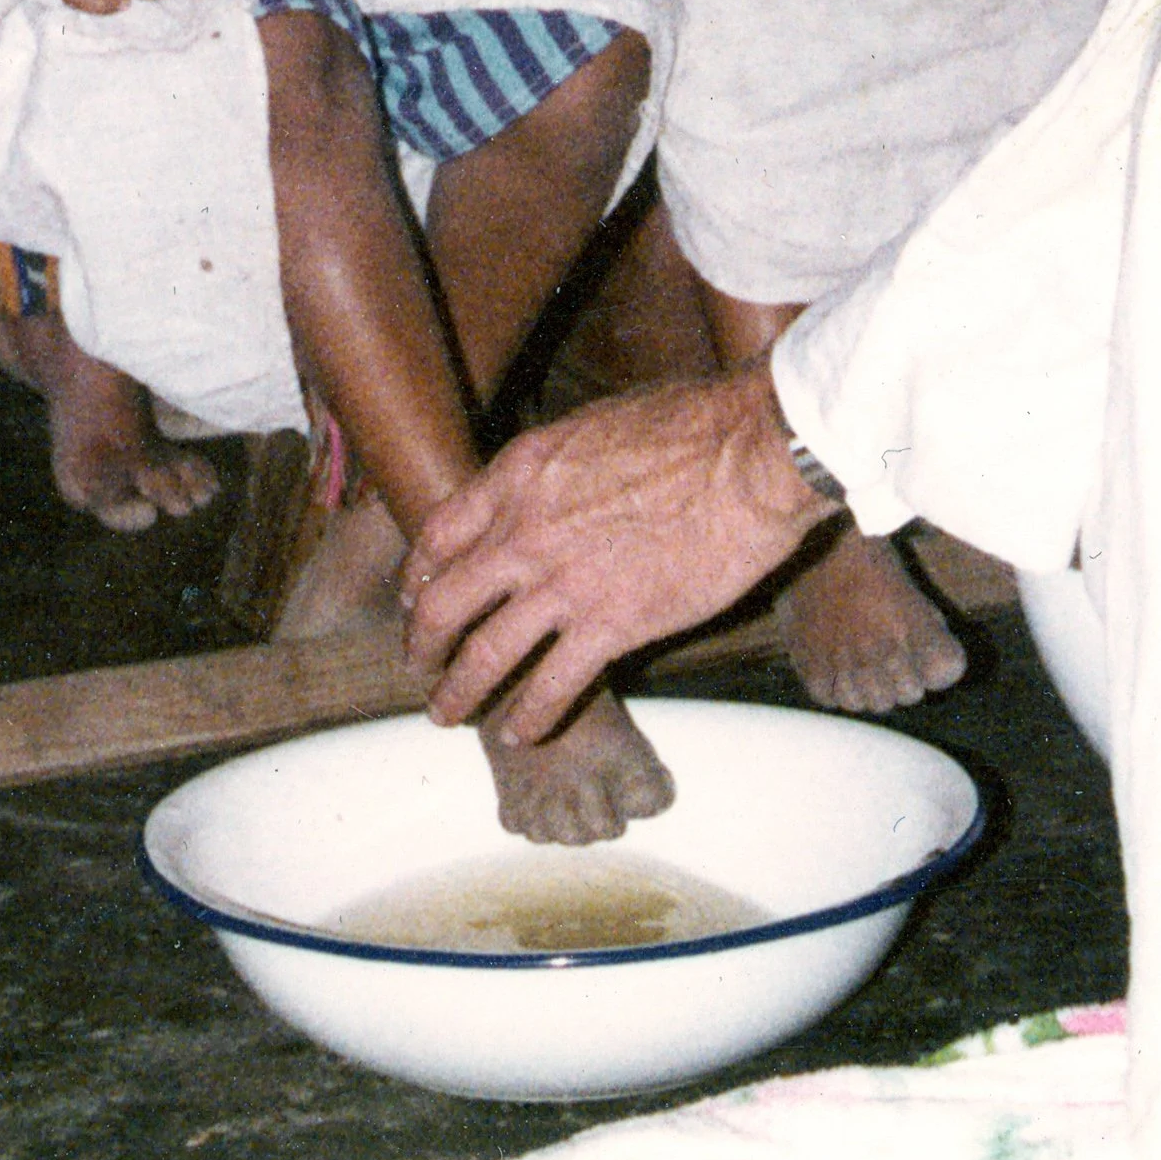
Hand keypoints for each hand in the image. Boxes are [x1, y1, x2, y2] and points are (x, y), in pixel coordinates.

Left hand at [401, 366, 830, 738]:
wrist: (747, 454)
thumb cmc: (688, 424)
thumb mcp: (592, 424)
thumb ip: (555, 466)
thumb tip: (549, 488)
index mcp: (519, 475)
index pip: (439, 534)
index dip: (418, 575)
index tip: (413, 597)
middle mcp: (525, 533)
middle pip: (443, 604)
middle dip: (422, 644)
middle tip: (419, 666)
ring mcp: (563, 584)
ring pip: (484, 656)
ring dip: (459, 692)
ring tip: (449, 714)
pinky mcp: (611, 626)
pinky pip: (551, 686)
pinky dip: (529, 718)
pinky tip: (520, 735)